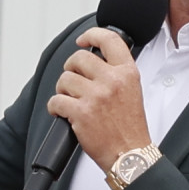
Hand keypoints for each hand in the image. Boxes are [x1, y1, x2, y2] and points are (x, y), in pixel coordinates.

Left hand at [50, 28, 151, 168]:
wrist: (130, 154)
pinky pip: (56, 101)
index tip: (82, 40)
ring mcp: (96, 95)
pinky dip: (55, 108)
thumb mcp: (133, 91)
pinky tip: (63, 113)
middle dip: (71, 70)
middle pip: (78, 59)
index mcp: (127, 73)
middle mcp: (112, 80)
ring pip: (64, 79)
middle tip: (73, 83)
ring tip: (71, 101)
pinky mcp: (81, 112)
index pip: (109, 39)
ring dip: (63, 91)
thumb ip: (116, 73)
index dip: (91, 34)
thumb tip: (94, 61)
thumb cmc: (130, 127)